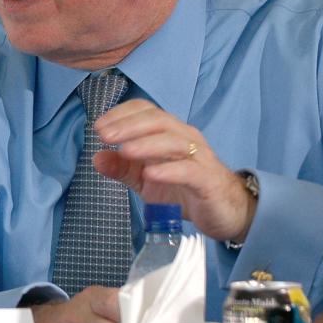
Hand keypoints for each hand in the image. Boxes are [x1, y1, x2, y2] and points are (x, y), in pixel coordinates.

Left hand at [93, 100, 255, 242]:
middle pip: (159, 120)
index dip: (121, 114)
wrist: (225, 212)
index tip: (98, 127)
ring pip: (174, 141)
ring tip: (124, 151)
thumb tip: (96, 157)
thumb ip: (122, 168)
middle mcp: (186, 138)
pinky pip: (190, 171)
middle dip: (129, 125)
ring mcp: (199, 158)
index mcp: (169, 133)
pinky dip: (169, 170)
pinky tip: (150, 174)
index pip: (146, 111)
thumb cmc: (183, 189)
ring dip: (146, 144)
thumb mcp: (145, 180)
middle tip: (104, 135)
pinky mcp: (209, 181)